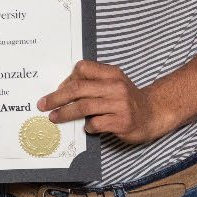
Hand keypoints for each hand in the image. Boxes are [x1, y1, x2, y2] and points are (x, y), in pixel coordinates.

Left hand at [37, 59, 176, 144]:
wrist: (154, 114)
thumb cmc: (126, 100)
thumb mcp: (113, 84)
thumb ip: (92, 84)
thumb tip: (61, 92)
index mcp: (112, 74)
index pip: (83, 68)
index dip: (67, 79)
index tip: (58, 90)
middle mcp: (116, 86)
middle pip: (78, 88)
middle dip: (57, 97)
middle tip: (43, 105)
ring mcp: (120, 104)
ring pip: (84, 106)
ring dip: (65, 113)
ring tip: (54, 117)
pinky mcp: (122, 122)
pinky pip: (96, 123)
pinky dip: (87, 126)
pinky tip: (87, 128)